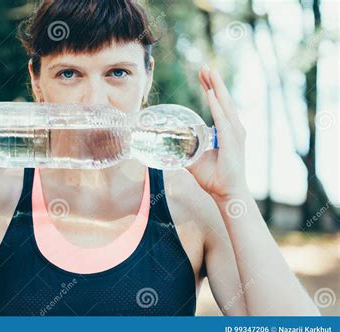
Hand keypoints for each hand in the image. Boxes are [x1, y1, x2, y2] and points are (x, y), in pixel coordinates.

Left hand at [186, 64, 248, 199]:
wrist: (226, 192)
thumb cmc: (214, 177)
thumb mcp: (195, 159)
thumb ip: (185, 150)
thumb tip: (170, 147)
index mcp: (226, 130)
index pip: (218, 104)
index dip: (210, 88)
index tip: (203, 75)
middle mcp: (233, 129)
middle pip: (222, 100)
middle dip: (213, 82)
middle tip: (204, 66)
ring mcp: (235, 134)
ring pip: (224, 105)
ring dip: (216, 87)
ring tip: (208, 72)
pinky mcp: (232, 141)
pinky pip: (223, 120)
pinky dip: (216, 106)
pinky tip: (210, 94)